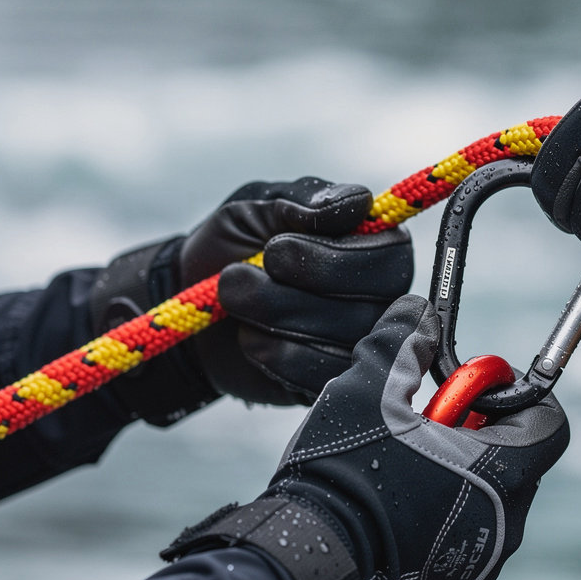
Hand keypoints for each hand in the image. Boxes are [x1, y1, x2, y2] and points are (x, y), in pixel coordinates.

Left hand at [181, 178, 411, 403]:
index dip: (333, 258)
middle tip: (238, 276)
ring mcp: (362, 342)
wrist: (190, 302)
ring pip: (342, 340)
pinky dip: (275, 355)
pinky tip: (250, 338)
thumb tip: (360, 201)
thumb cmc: (234, 244)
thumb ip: (307, 200)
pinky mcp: (335, 379)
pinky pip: (322, 376)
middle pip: (372, 302)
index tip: (275, 249)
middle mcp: (382, 295)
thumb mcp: (258, 207)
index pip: (390, 255)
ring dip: (273, 318)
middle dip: (294, 292)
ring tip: (234, 301)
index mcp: (376, 245)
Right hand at [265, 294, 568, 579]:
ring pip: (490, 497)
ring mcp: (481, 563)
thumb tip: (418, 313)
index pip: (549, 423)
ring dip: (462, 471)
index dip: (516, 394)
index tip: (472, 387)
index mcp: (501, 473)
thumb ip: (403, 342)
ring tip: (405, 460)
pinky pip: (467, 536)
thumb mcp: (369, 388)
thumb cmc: (342, 476)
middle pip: (517, 458)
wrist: (307, 566)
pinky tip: (396, 502)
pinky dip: (446, 512)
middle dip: (480, 430)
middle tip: (427, 420)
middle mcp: (505, 524)